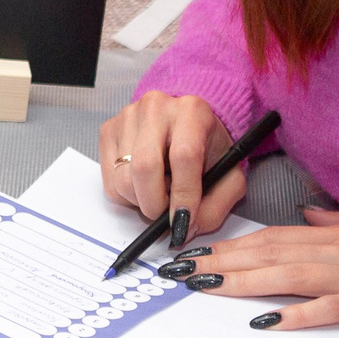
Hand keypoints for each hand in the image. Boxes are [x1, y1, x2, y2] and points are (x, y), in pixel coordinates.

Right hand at [99, 91, 240, 250]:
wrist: (189, 123)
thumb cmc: (209, 150)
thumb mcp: (229, 177)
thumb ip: (215, 207)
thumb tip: (184, 229)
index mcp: (193, 112)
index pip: (184, 156)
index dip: (183, 195)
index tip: (184, 221)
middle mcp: (157, 108)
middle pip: (144, 167)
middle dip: (155, 204)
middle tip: (166, 215)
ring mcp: (128, 117)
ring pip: (123, 179)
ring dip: (141, 201)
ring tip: (159, 192)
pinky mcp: (109, 129)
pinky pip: (109, 180)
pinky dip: (126, 195)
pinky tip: (144, 183)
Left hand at [173, 207, 338, 330]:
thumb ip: (336, 221)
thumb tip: (306, 215)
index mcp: (332, 233)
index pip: (270, 237)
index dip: (231, 244)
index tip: (198, 251)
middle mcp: (333, 250)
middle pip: (267, 255)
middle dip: (221, 261)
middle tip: (182, 271)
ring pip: (285, 277)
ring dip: (243, 282)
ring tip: (206, 287)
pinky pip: (324, 309)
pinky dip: (295, 314)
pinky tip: (266, 321)